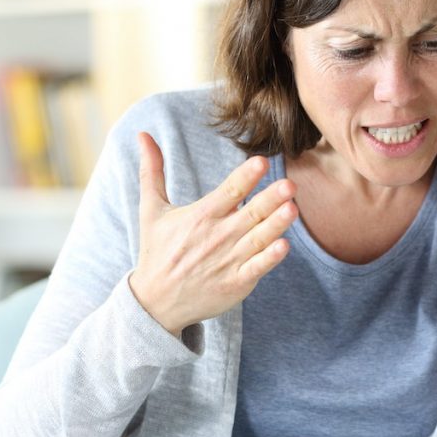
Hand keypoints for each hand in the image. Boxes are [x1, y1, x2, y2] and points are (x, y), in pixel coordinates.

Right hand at [128, 132, 297, 335]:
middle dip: (270, 199)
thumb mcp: (151, 209)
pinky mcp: (236, 283)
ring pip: (258, 239)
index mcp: (201, 216)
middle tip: (290, 185)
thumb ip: (152, 171)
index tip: (261, 162)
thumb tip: (143, 135)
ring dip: (276, 224)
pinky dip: (269, 259)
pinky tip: (284, 246)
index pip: (228, 192)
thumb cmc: (158, 251)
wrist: (155, 302)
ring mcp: (228, 261)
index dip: (245, 177)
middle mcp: (217, 236)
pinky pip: (256, 268)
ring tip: (292, 208)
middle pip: (249, 214)